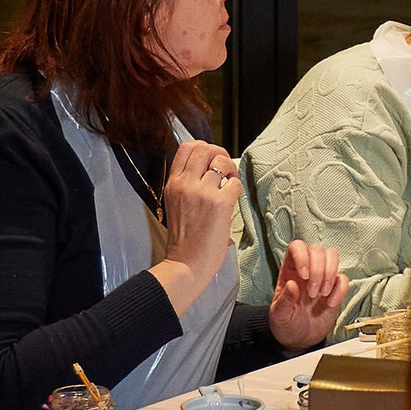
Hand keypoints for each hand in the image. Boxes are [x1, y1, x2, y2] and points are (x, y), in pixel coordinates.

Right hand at [154, 138, 241, 309]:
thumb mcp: (175, 204)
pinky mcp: (220, 203)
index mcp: (173, 184)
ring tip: (229, 183)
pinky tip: (232, 199)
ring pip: (221, 161)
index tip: (210, 156)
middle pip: (205, 148)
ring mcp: (202, 192)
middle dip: (219, 152)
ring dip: (230, 169)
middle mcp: (186, 184)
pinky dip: (237, 187)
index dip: (202, 147)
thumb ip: (186, 185)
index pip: (185, 148)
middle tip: (225, 167)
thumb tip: (206, 170)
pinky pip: (235, 183)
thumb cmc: (184, 239)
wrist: (186, 263)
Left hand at [268, 240, 350, 349]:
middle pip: (317, 249)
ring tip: (323, 294)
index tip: (304, 276)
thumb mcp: (279, 315)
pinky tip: (330, 304)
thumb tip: (292, 285)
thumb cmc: (286, 324)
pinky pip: (343, 279)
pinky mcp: (335, 289)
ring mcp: (322, 277)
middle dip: (318, 270)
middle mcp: (307, 269)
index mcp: (289, 270)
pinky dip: (340, 290)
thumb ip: (284, 300)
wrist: (299, 339)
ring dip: (330, 274)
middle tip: (313, 293)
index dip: (302, 256)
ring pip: (332, 256)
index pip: (297, 247)